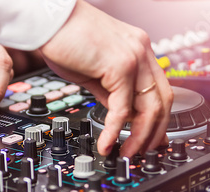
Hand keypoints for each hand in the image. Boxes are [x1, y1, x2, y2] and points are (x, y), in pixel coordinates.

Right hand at [39, 0, 172, 157]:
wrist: (47, 20)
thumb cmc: (64, 38)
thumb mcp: (94, 71)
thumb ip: (111, 92)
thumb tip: (119, 115)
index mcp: (139, 50)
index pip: (160, 91)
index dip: (159, 119)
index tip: (152, 138)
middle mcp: (142, 51)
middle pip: (163, 101)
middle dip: (154, 133)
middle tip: (141, 152)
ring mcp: (134, 57)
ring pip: (150, 107)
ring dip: (139, 136)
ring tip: (126, 153)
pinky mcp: (120, 66)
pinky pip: (122, 108)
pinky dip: (115, 130)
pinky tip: (106, 143)